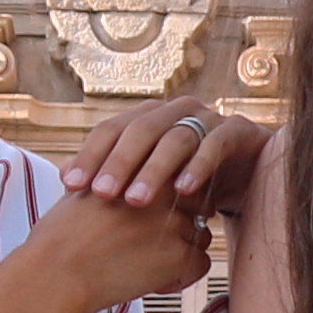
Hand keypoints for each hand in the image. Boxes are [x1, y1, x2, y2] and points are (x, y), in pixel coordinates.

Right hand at [8, 178, 211, 312]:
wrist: (55, 270)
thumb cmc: (58, 237)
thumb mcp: (81, 192)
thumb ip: (105, 183)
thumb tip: (103, 189)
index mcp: (141, 171)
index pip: (180, 182)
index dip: (169, 205)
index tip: (150, 223)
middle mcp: (164, 192)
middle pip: (197, 209)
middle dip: (181, 228)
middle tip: (152, 248)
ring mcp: (175, 223)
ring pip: (200, 239)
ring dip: (182, 254)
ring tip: (149, 269)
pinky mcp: (179, 255)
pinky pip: (200, 265)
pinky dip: (182, 278)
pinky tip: (153, 284)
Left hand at [66, 95, 262, 220]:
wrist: (249, 175)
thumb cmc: (190, 180)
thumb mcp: (152, 179)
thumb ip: (116, 175)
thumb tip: (64, 179)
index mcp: (148, 118)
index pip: (111, 130)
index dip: (89, 155)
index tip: (70, 186)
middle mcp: (175, 112)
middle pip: (140, 130)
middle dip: (119, 163)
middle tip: (102, 195)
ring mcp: (209, 118)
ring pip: (176, 138)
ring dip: (154, 169)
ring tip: (136, 200)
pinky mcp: (239, 131)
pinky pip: (216, 144)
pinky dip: (199, 166)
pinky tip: (184, 190)